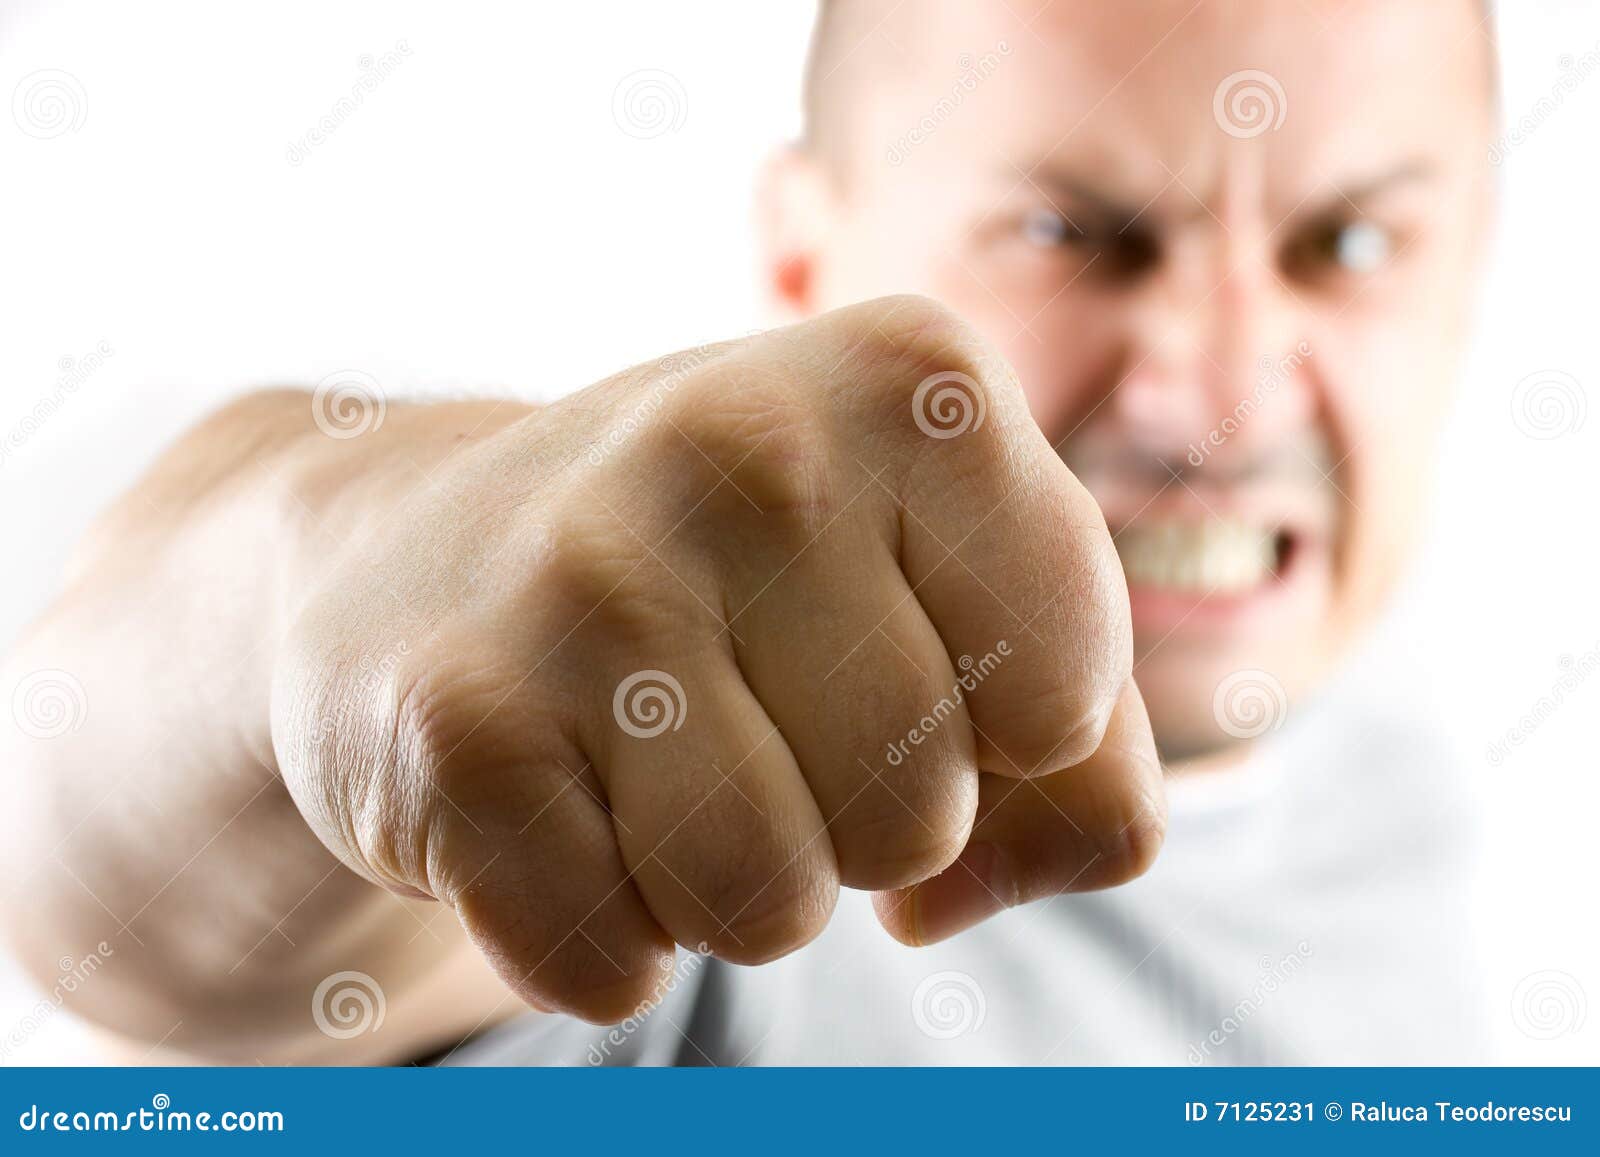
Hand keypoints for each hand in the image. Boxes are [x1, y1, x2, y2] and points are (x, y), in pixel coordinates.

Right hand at [271, 295, 1164, 1022]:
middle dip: (857, 819)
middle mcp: (746, 445)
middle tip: (752, 710)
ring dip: (735, 888)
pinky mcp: (455, 725)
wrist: (427, 549)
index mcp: (911, 383)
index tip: (899, 656)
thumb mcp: (942, 586)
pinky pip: (612, 963)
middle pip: (920, 818)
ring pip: (773, 909)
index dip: (997, 736)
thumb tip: (961, 899)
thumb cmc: (742, 578)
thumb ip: (1080, 749)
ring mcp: (584, 580)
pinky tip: (554, 803)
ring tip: (658, 761)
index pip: (1065, 701)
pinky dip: (602, 932)